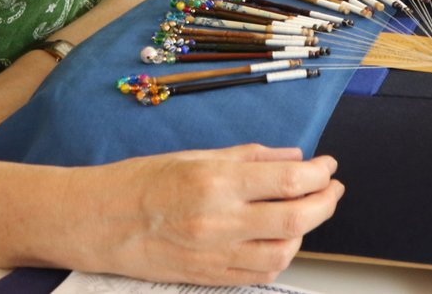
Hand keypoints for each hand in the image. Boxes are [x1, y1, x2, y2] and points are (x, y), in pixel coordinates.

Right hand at [82, 145, 343, 285]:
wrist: (99, 222)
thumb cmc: (141, 181)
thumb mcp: (196, 154)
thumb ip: (249, 156)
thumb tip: (294, 157)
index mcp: (216, 180)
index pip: (288, 180)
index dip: (319, 173)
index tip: (328, 165)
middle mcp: (220, 220)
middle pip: (296, 219)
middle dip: (325, 202)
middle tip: (332, 188)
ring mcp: (216, 254)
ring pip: (284, 252)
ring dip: (306, 232)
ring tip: (307, 212)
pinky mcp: (209, 278)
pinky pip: (260, 274)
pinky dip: (281, 257)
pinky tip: (282, 240)